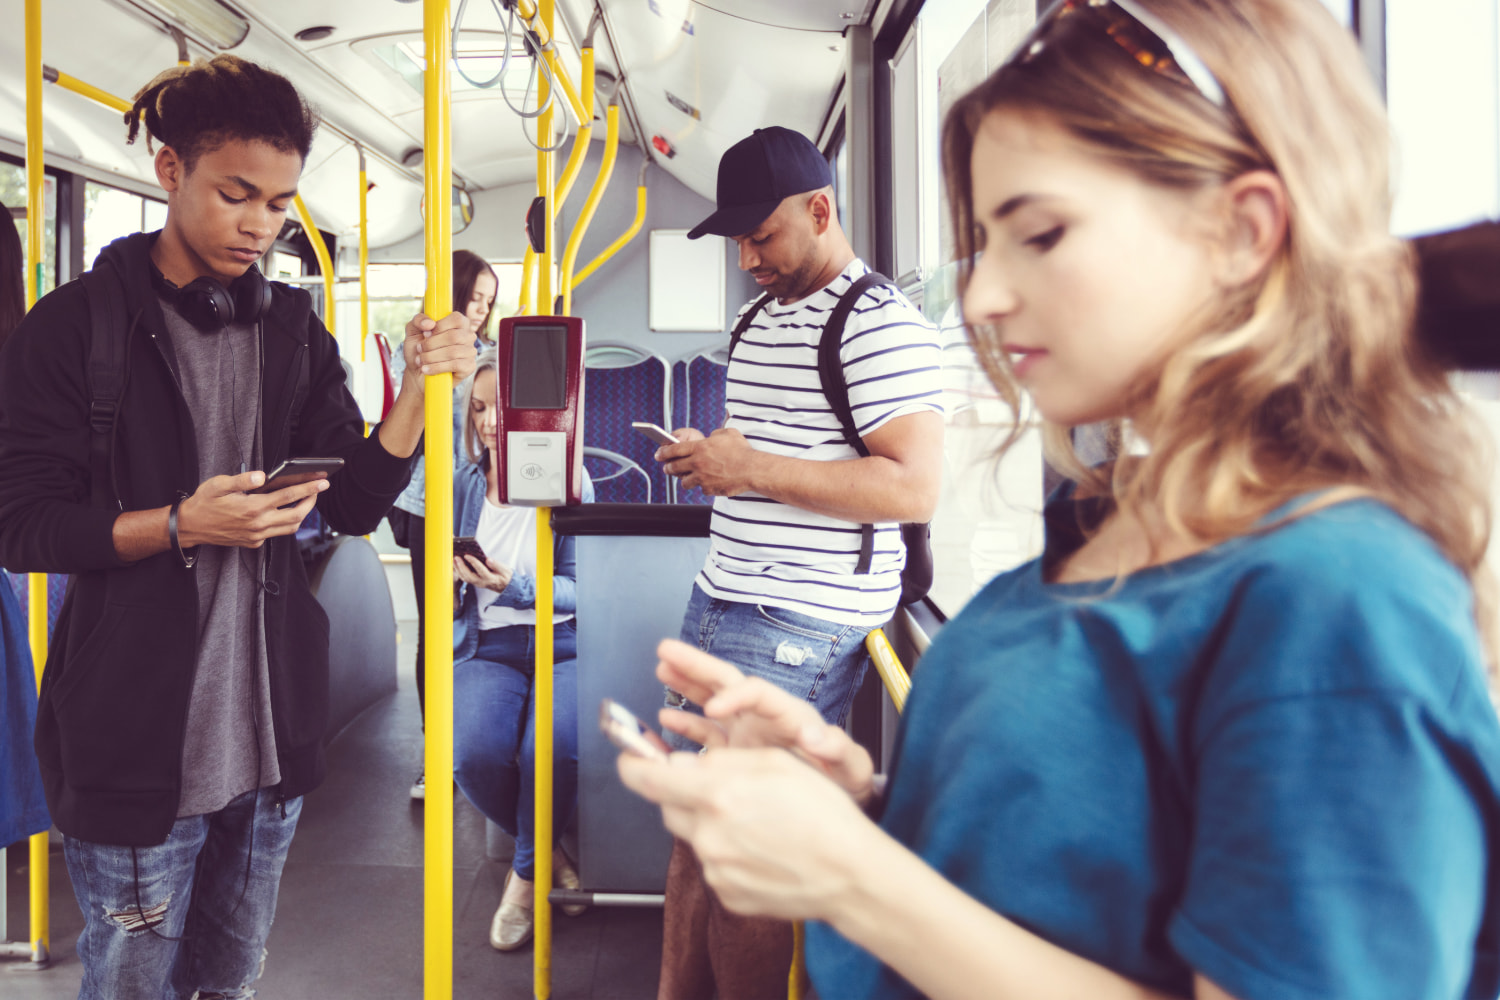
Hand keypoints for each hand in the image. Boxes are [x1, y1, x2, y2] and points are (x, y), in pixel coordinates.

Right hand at [176, 470, 327, 548]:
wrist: (190, 527)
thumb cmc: (204, 503)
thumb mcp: (219, 484)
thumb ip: (242, 479)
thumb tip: (262, 476)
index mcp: (252, 507)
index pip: (288, 495)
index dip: (308, 488)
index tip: (322, 481)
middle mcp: (258, 524)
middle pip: (297, 515)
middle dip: (311, 501)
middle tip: (318, 490)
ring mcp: (256, 536)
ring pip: (290, 528)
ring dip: (302, 514)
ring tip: (306, 500)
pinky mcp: (253, 543)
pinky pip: (276, 534)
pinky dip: (286, 523)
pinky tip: (285, 512)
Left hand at [403, 311, 478, 387]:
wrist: (418, 372)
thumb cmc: (418, 349)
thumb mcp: (413, 330)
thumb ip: (418, 320)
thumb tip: (430, 323)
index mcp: (459, 323)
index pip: (456, 319)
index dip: (439, 326)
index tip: (425, 334)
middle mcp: (468, 335)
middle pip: (454, 336)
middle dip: (431, 344)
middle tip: (419, 349)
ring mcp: (471, 351)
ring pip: (453, 352)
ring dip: (431, 357)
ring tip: (420, 360)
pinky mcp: (470, 367)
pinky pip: (456, 365)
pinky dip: (437, 367)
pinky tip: (426, 369)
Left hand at [453, 552, 512, 590]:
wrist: (505, 587)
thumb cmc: (506, 576)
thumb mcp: (506, 570)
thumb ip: (497, 565)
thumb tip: (488, 559)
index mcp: (491, 579)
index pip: (481, 570)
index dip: (474, 562)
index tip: (467, 555)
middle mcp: (482, 582)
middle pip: (469, 576)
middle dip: (461, 567)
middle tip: (456, 557)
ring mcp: (477, 583)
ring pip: (465, 578)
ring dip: (458, 569)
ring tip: (454, 558)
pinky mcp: (475, 582)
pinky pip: (465, 578)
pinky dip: (459, 571)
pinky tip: (456, 563)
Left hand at [617, 745, 876, 921]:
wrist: (849, 875)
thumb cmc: (823, 818)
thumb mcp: (775, 764)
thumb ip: (722, 761)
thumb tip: (684, 763)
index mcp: (718, 795)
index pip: (647, 779)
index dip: (631, 763)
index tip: (629, 757)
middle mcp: (709, 835)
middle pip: (667, 807)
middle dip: (680, 793)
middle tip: (715, 787)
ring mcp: (715, 869)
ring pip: (693, 836)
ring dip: (708, 823)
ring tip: (752, 820)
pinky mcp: (726, 894)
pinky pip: (712, 864)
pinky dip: (726, 852)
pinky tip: (759, 846)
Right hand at [653, 639, 875, 803]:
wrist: (841, 803)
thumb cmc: (847, 781)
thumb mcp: (851, 767)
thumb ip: (838, 749)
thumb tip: (817, 736)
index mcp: (788, 715)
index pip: (757, 693)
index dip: (734, 696)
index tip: (714, 707)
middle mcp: (764, 718)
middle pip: (727, 682)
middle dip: (697, 666)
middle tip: (667, 651)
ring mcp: (747, 734)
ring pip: (711, 700)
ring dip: (687, 685)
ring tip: (662, 669)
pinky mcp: (736, 753)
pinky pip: (706, 733)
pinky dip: (685, 725)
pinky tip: (665, 720)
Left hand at [655, 428, 759, 497]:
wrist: (752, 470)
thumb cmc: (742, 450)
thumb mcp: (728, 434)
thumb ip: (715, 434)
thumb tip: (711, 437)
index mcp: (699, 448)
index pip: (673, 450)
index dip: (663, 452)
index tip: (658, 454)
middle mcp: (697, 463)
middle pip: (674, 467)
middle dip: (668, 467)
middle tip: (667, 467)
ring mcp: (702, 478)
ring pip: (684, 482)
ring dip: (685, 479)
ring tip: (689, 477)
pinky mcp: (709, 489)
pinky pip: (701, 489)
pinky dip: (703, 486)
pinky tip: (709, 482)